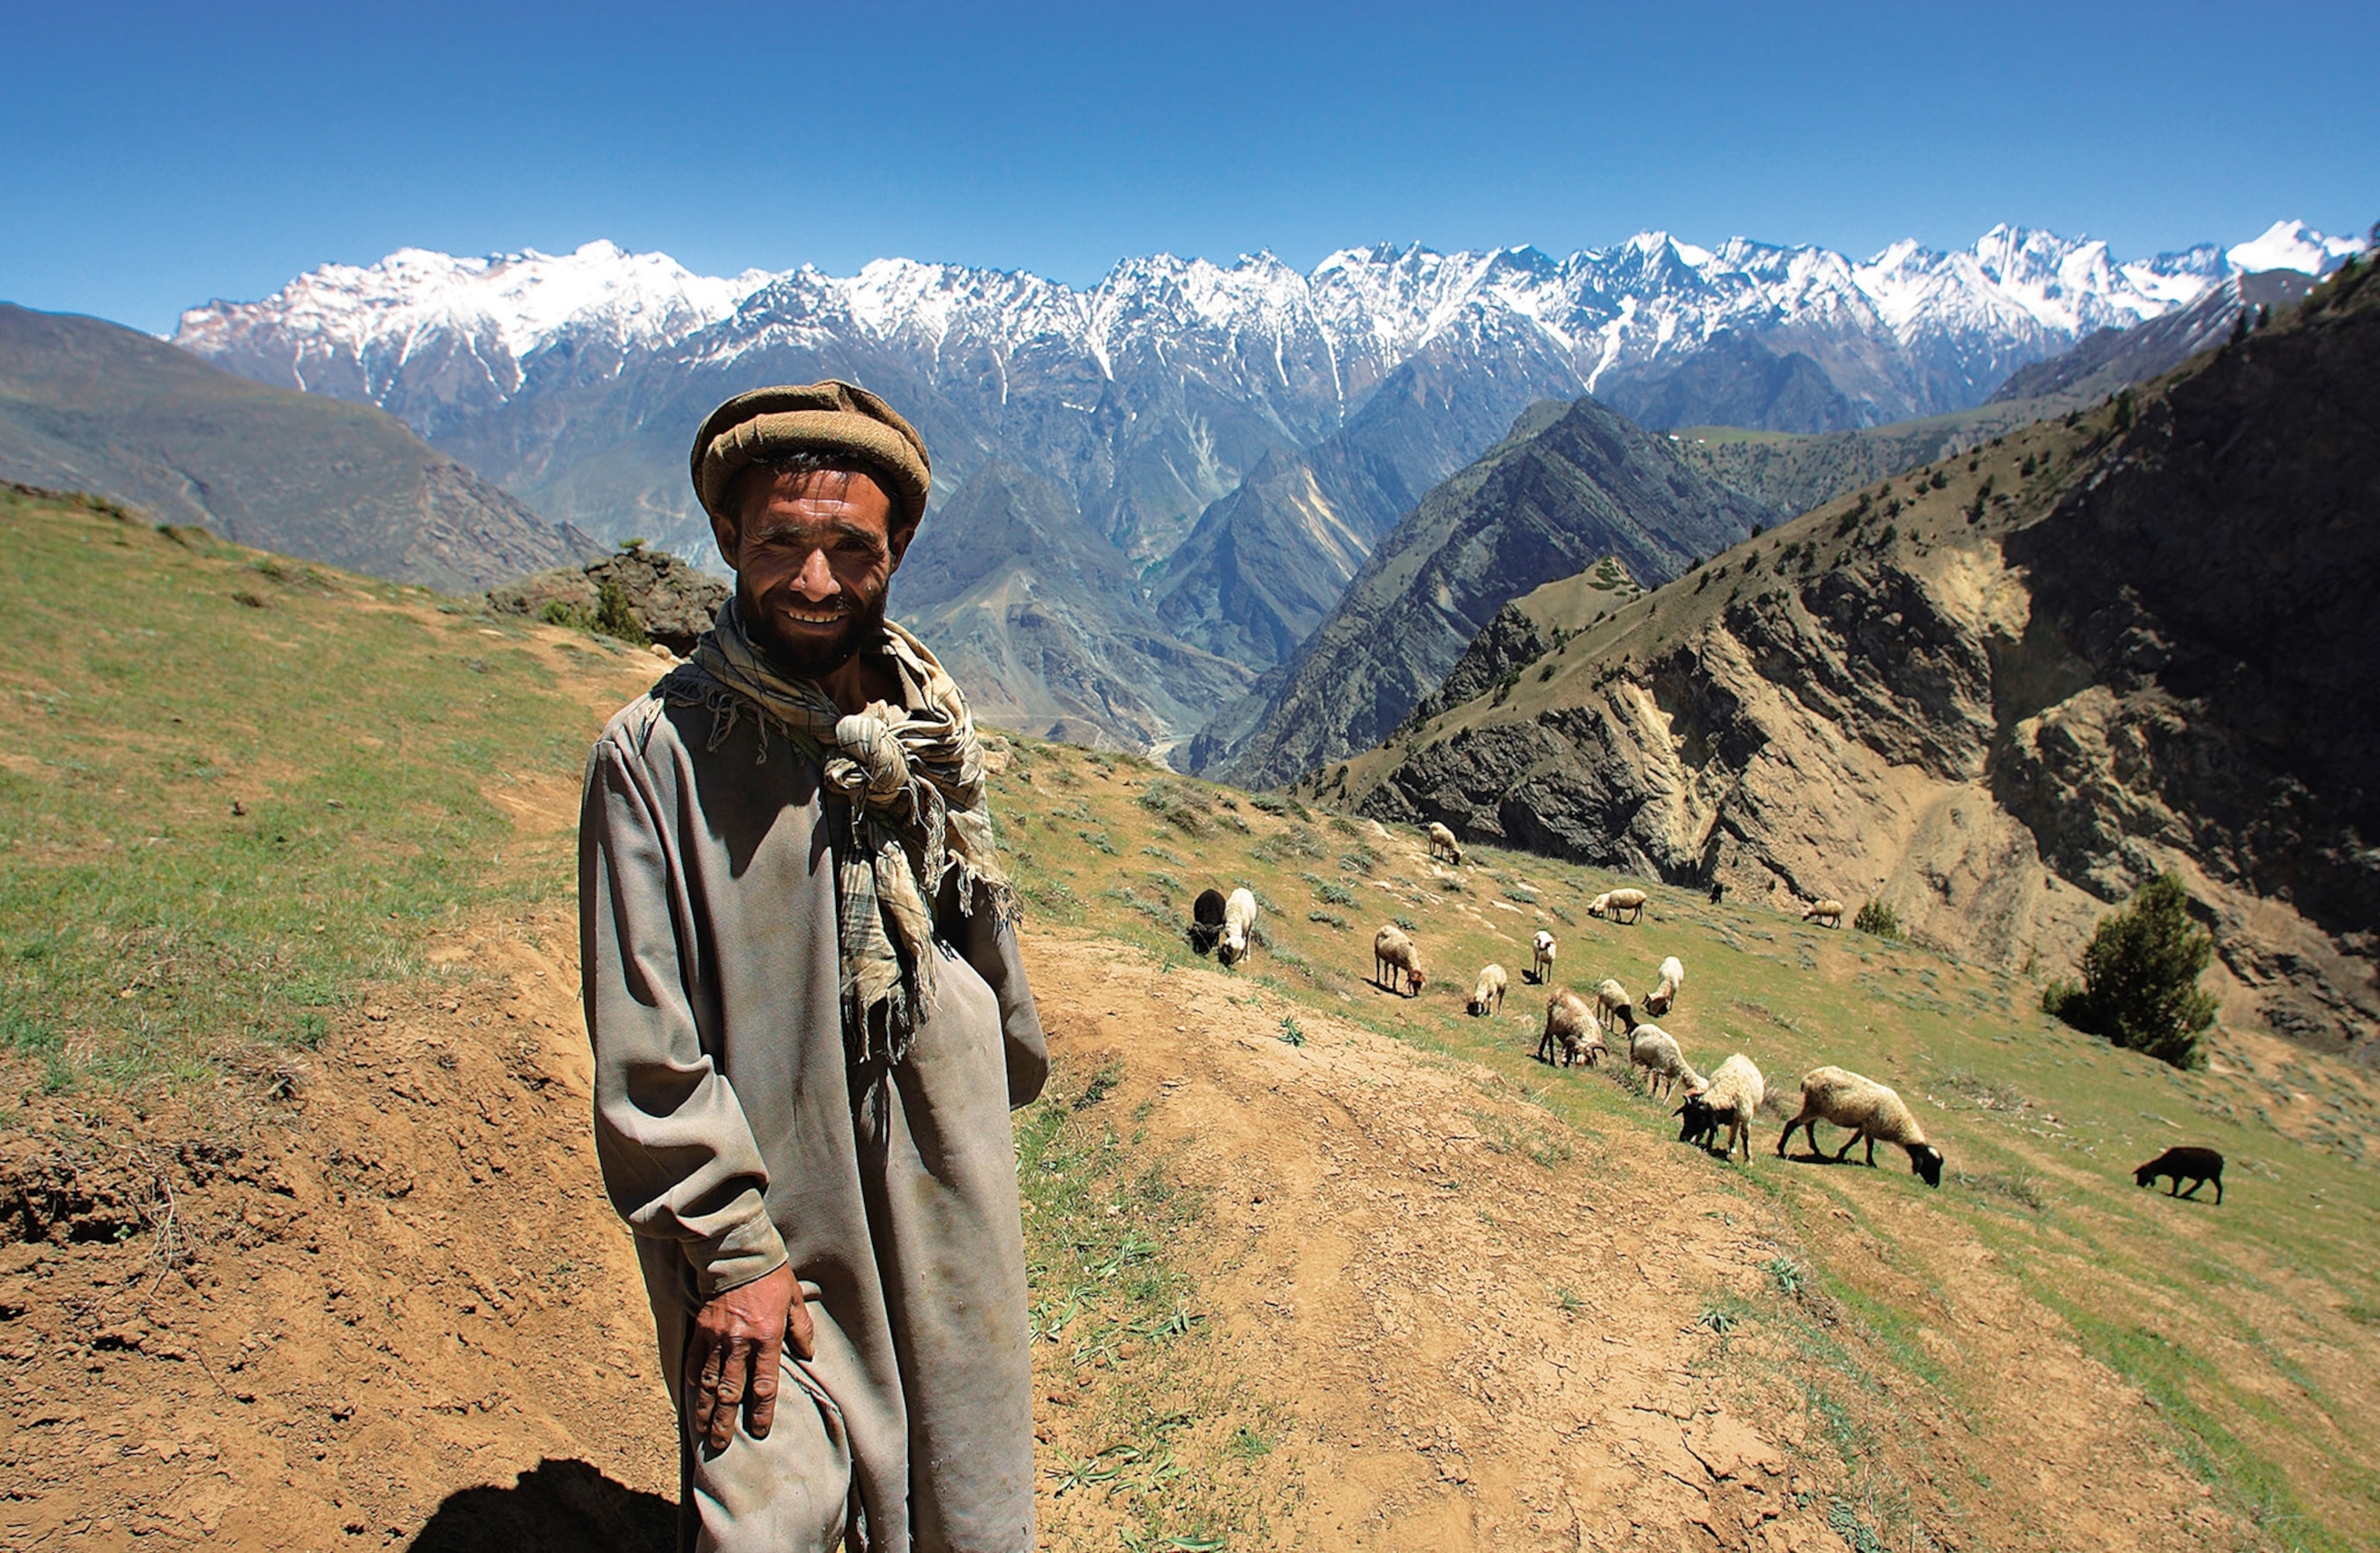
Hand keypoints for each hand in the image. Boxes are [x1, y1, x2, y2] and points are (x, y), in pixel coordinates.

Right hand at [684, 1264, 816, 1450]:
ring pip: (709, 1381)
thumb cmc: (771, 1276)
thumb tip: (808, 1353)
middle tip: (721, 1443)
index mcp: (767, 1338)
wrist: (738, 1253)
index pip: (764, 1385)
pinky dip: (694, 1378)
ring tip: (704, 1429)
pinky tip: (694, 1392)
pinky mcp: (701, 1328)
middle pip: (732, 1391)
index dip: (762, 1412)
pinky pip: (695, 1359)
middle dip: (726, 1420)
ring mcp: (718, 1337)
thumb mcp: (794, 1300)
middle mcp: (740, 1343)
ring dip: (706, 1408)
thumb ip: (802, 1329)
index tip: (759, 1431)